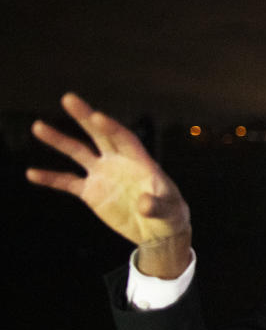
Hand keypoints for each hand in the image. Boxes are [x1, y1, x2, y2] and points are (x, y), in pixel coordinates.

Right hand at [27, 93, 191, 276]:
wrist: (158, 231)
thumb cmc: (170, 217)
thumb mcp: (169, 212)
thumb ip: (157, 205)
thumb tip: (144, 203)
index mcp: (140, 162)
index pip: (124, 139)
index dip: (111, 128)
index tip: (98, 116)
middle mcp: (118, 162)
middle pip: (100, 135)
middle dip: (86, 117)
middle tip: (69, 98)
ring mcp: (103, 175)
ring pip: (79, 152)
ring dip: (59, 140)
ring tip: (38, 126)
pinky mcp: (92, 191)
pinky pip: (68, 182)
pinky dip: (51, 178)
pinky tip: (32, 173)